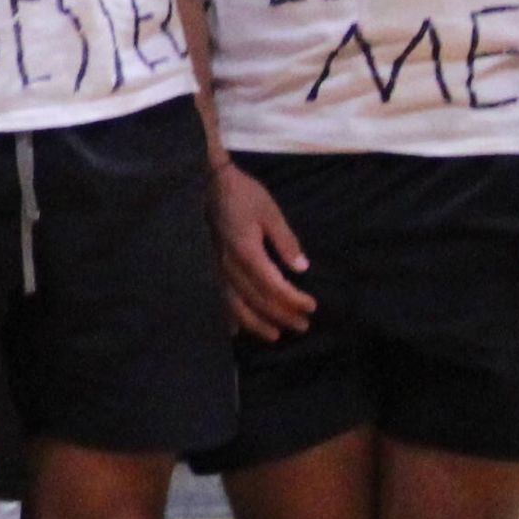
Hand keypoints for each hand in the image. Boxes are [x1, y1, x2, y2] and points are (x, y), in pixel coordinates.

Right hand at [212, 156, 315, 338]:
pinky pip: (215, 299)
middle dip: (281, 315)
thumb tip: (301, 267)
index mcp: (246, 251)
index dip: (293, 299)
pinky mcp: (207, 268)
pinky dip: (225, 317)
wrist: (206, 183)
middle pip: (257, 300)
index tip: (312, 307)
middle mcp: (228, 266)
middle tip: (303, 326)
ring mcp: (215, 269)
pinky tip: (233, 330)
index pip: (274, 285)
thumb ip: (285, 240)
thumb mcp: (270, 211)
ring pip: (234, 305)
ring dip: (256, 323)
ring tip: (275, 335)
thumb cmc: (242, 195)